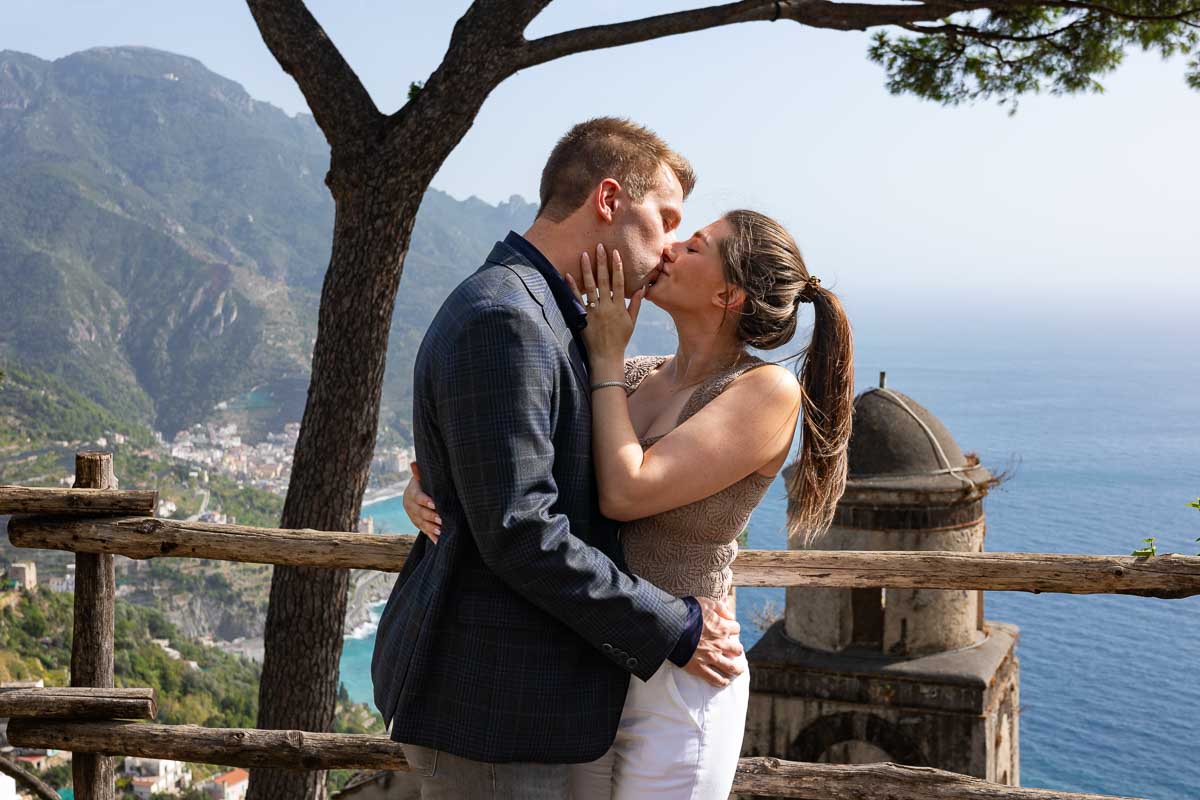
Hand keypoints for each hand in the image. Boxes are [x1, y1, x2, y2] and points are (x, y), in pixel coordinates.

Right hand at [402, 463, 440, 543]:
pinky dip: (432, 537)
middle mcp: (410, 506)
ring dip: (431, 528)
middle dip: (431, 516)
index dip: (425, 501)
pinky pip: (425, 532)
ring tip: (441, 531)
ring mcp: (414, 517)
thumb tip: (413, 463)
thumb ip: (419, 473)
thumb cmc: (423, 483)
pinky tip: (439, 541)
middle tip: (441, 519)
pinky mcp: (419, 525)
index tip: (434, 504)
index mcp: (411, 493)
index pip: (418, 497)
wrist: (414, 495)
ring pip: (422, 524)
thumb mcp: (422, 477)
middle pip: (420, 512)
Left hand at [567, 243, 642, 364]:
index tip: (615, 253)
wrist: (606, 357)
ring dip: (587, 270)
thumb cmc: (620, 339)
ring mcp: (594, 312)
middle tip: (599, 246)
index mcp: (620, 307)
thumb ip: (636, 304)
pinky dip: (572, 287)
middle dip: (602, 262)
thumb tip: (642, 288)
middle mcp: (607, 307)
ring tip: (583, 254)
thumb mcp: (631, 322)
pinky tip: (568, 275)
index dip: (618, 267)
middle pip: (604, 280)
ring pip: (590, 287)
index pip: (620, 282)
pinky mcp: (584, 317)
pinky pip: (577, 300)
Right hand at [683, 596, 745, 687]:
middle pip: (737, 650)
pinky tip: (724, 681)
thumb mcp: (706, 603)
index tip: (728, 630)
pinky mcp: (700, 668)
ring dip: (737, 669)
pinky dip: (722, 681)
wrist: (671, 625)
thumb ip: (721, 608)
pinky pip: (716, 679)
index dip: (732, 628)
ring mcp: (711, 657)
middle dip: (736, 649)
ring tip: (738, 670)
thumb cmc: (687, 612)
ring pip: (731, 667)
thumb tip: (730, 614)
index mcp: (722, 627)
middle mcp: (720, 644)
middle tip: (732, 651)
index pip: (736, 629)